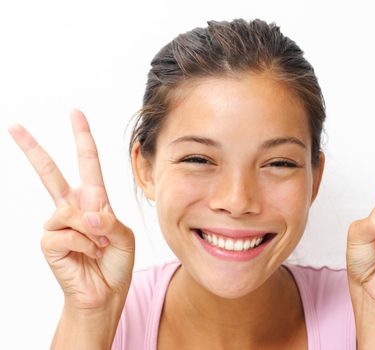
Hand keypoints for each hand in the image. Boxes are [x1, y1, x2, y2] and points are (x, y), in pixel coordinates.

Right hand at [9, 109, 134, 311]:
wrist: (105, 293)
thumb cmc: (115, 263)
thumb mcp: (123, 237)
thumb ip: (108, 222)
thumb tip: (84, 213)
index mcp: (94, 200)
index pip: (87, 163)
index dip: (82, 137)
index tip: (75, 113)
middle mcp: (73, 208)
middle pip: (50, 173)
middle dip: (33, 149)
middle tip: (15, 125)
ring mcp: (58, 224)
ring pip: (71, 211)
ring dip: (92, 233)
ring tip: (98, 249)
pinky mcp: (49, 241)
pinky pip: (66, 232)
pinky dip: (84, 245)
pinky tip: (87, 256)